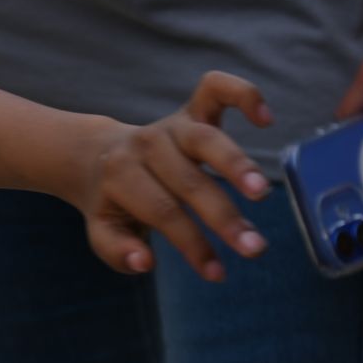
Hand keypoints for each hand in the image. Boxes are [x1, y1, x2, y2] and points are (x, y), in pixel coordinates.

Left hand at [73, 72, 275, 281]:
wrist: (97, 157)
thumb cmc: (112, 203)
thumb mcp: (103, 230)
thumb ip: (117, 250)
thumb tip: (144, 263)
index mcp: (119, 175)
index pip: (162, 212)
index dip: (192, 245)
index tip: (217, 274)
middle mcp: (145, 145)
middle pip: (188, 181)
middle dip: (223, 218)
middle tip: (255, 249)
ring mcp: (170, 125)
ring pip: (206, 138)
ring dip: (236, 165)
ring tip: (261, 193)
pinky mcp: (191, 110)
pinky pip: (215, 88)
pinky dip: (242, 93)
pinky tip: (266, 118)